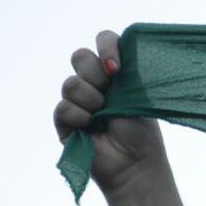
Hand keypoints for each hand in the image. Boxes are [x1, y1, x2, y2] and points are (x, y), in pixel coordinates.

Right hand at [53, 30, 167, 195]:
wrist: (135, 164)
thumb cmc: (142, 131)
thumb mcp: (139, 95)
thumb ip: (126, 71)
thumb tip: (112, 58)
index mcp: (115, 73)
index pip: (104, 41)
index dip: (107, 46)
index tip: (117, 67)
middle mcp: (94, 83)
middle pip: (80, 56)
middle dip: (96, 73)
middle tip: (110, 92)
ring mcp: (77, 101)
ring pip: (71, 83)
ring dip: (92, 99)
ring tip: (104, 116)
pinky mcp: (64, 123)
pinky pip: (63, 107)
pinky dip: (80, 116)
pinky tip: (92, 127)